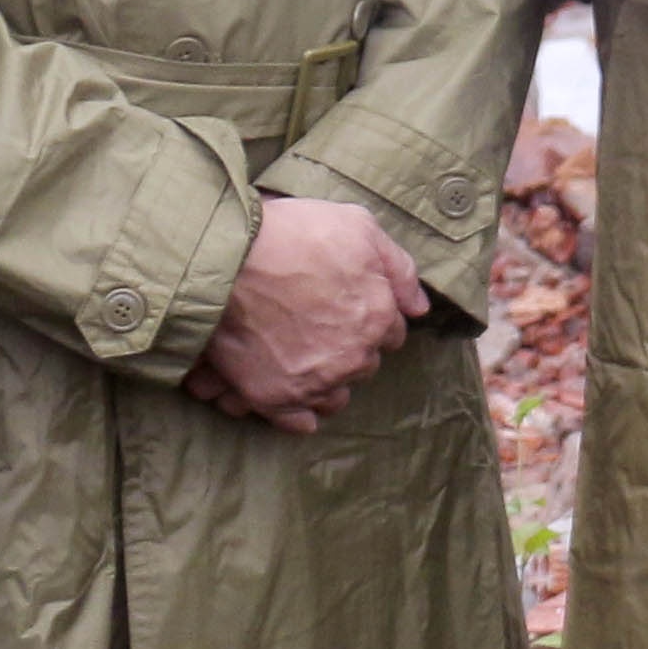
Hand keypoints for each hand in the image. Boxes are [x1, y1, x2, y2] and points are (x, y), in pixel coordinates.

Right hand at [183, 199, 425, 431]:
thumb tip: (419, 307)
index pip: (390, 333)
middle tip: (321, 327)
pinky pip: (298, 421)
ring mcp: (314, 381)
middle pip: (364, 364)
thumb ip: (398, 268)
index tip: (349, 307)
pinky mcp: (274, 397)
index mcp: (377, 317)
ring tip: (306, 360)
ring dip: (328, 381)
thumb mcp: (359, 227)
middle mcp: (353, 357)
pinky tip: (294, 397)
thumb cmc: (294, 234)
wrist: (228, 257)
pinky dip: (299, 412)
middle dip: (350, 348)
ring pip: (335, 396)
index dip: (371, 318)